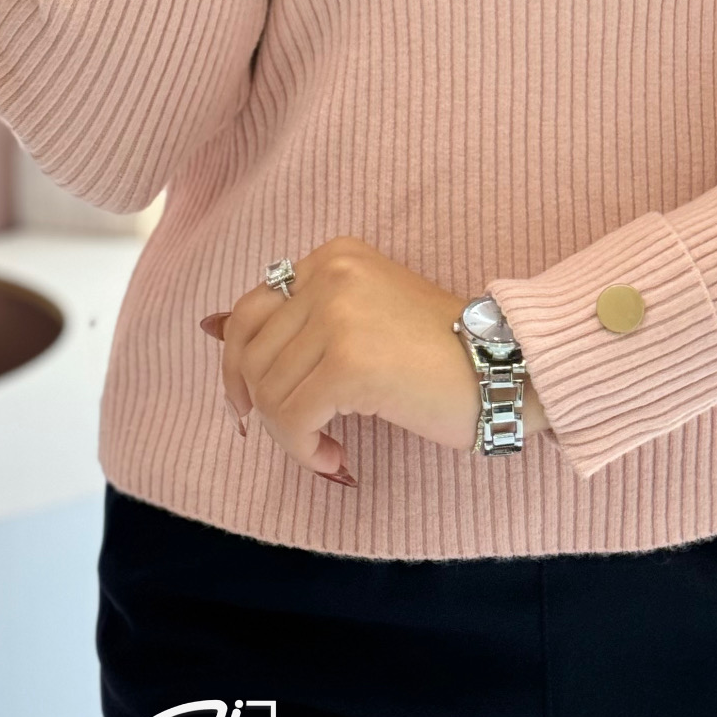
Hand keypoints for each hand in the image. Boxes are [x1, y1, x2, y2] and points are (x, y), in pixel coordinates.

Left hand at [199, 236, 548, 483]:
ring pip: (267, 391)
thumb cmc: (440, 354)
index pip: (249, 311)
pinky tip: (337, 459)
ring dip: (290, 435)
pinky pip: (292, 418)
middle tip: (298, 436)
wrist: (508, 367)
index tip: (251, 405)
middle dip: (261, 406)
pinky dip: (305, 450)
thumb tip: (208, 327)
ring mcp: (338, 313)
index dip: (239, 366)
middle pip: (249, 353)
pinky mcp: (348, 360)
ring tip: (327, 448)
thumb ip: (296, 318)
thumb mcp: (362, 315)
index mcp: (332, 257)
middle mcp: (330, 273)